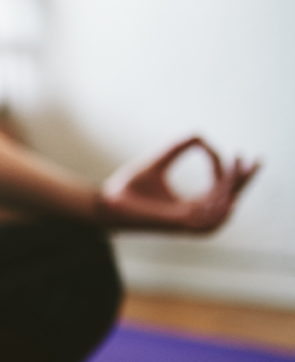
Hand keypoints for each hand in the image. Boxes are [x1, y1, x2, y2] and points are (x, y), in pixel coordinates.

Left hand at [98, 136, 258, 230]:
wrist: (106, 202)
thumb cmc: (128, 186)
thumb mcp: (159, 160)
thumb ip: (180, 147)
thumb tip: (201, 137)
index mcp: (191, 206)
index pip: (221, 192)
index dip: (233, 173)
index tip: (235, 154)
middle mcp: (192, 217)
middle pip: (229, 200)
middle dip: (243, 181)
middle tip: (255, 160)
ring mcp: (186, 223)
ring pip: (222, 208)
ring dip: (233, 188)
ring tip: (238, 167)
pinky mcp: (177, 224)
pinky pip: (207, 218)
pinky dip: (220, 205)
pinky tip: (229, 192)